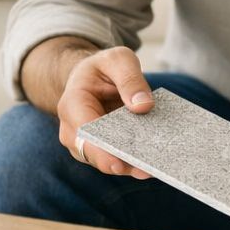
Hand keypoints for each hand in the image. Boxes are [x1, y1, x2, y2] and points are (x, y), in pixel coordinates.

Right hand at [59, 46, 154, 177]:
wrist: (93, 76)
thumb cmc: (104, 67)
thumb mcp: (118, 60)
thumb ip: (130, 79)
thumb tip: (143, 105)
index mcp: (73, 104)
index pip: (84, 132)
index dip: (101, 150)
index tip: (120, 162)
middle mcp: (74, 129)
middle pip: (95, 154)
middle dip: (121, 163)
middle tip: (148, 169)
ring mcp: (87, 142)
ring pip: (107, 162)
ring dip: (131, 166)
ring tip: (157, 168)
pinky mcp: (103, 148)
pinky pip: (118, 159)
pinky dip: (135, 163)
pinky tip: (156, 165)